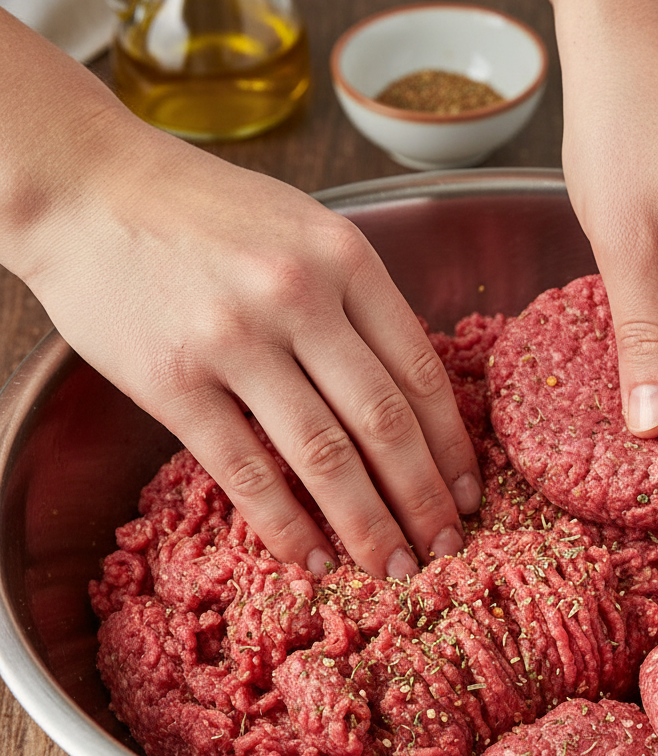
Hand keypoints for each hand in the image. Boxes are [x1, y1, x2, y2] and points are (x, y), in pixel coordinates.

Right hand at [1, 16, 480, 577]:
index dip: (452, 445)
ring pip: (324, 456)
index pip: (420, 371)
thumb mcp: (305, 227)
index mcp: (344, 257)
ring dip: (368, 525)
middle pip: (384, 422)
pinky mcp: (173, 381)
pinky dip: (286, 527)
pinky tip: (313, 559)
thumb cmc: (207, 211)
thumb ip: (359, 299)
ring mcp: (234, 340)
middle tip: (446, 548)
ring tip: (393, 568)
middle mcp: (299, 297)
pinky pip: (245, 471)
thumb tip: (409, 391)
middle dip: (424, 498)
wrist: (89, 187)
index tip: (470, 491)